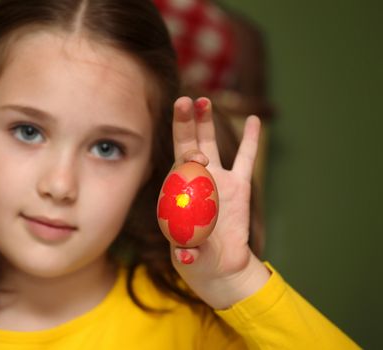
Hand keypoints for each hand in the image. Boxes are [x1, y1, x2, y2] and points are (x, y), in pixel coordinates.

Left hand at [168, 96, 270, 308]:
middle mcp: (196, 180)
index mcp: (179, 192)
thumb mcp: (191, 257)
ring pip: (211, 144)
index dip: (185, 158)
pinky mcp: (240, 185)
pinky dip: (250, 140)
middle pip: (188, 145)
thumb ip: (188, 253)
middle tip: (183, 102)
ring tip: (203, 99)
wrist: (219, 262)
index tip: (198, 160)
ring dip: (206, 122)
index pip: (177, 166)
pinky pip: (245, 158)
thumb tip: (186, 256)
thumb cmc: (197, 258)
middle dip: (185, 124)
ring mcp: (218, 179)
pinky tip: (252, 119)